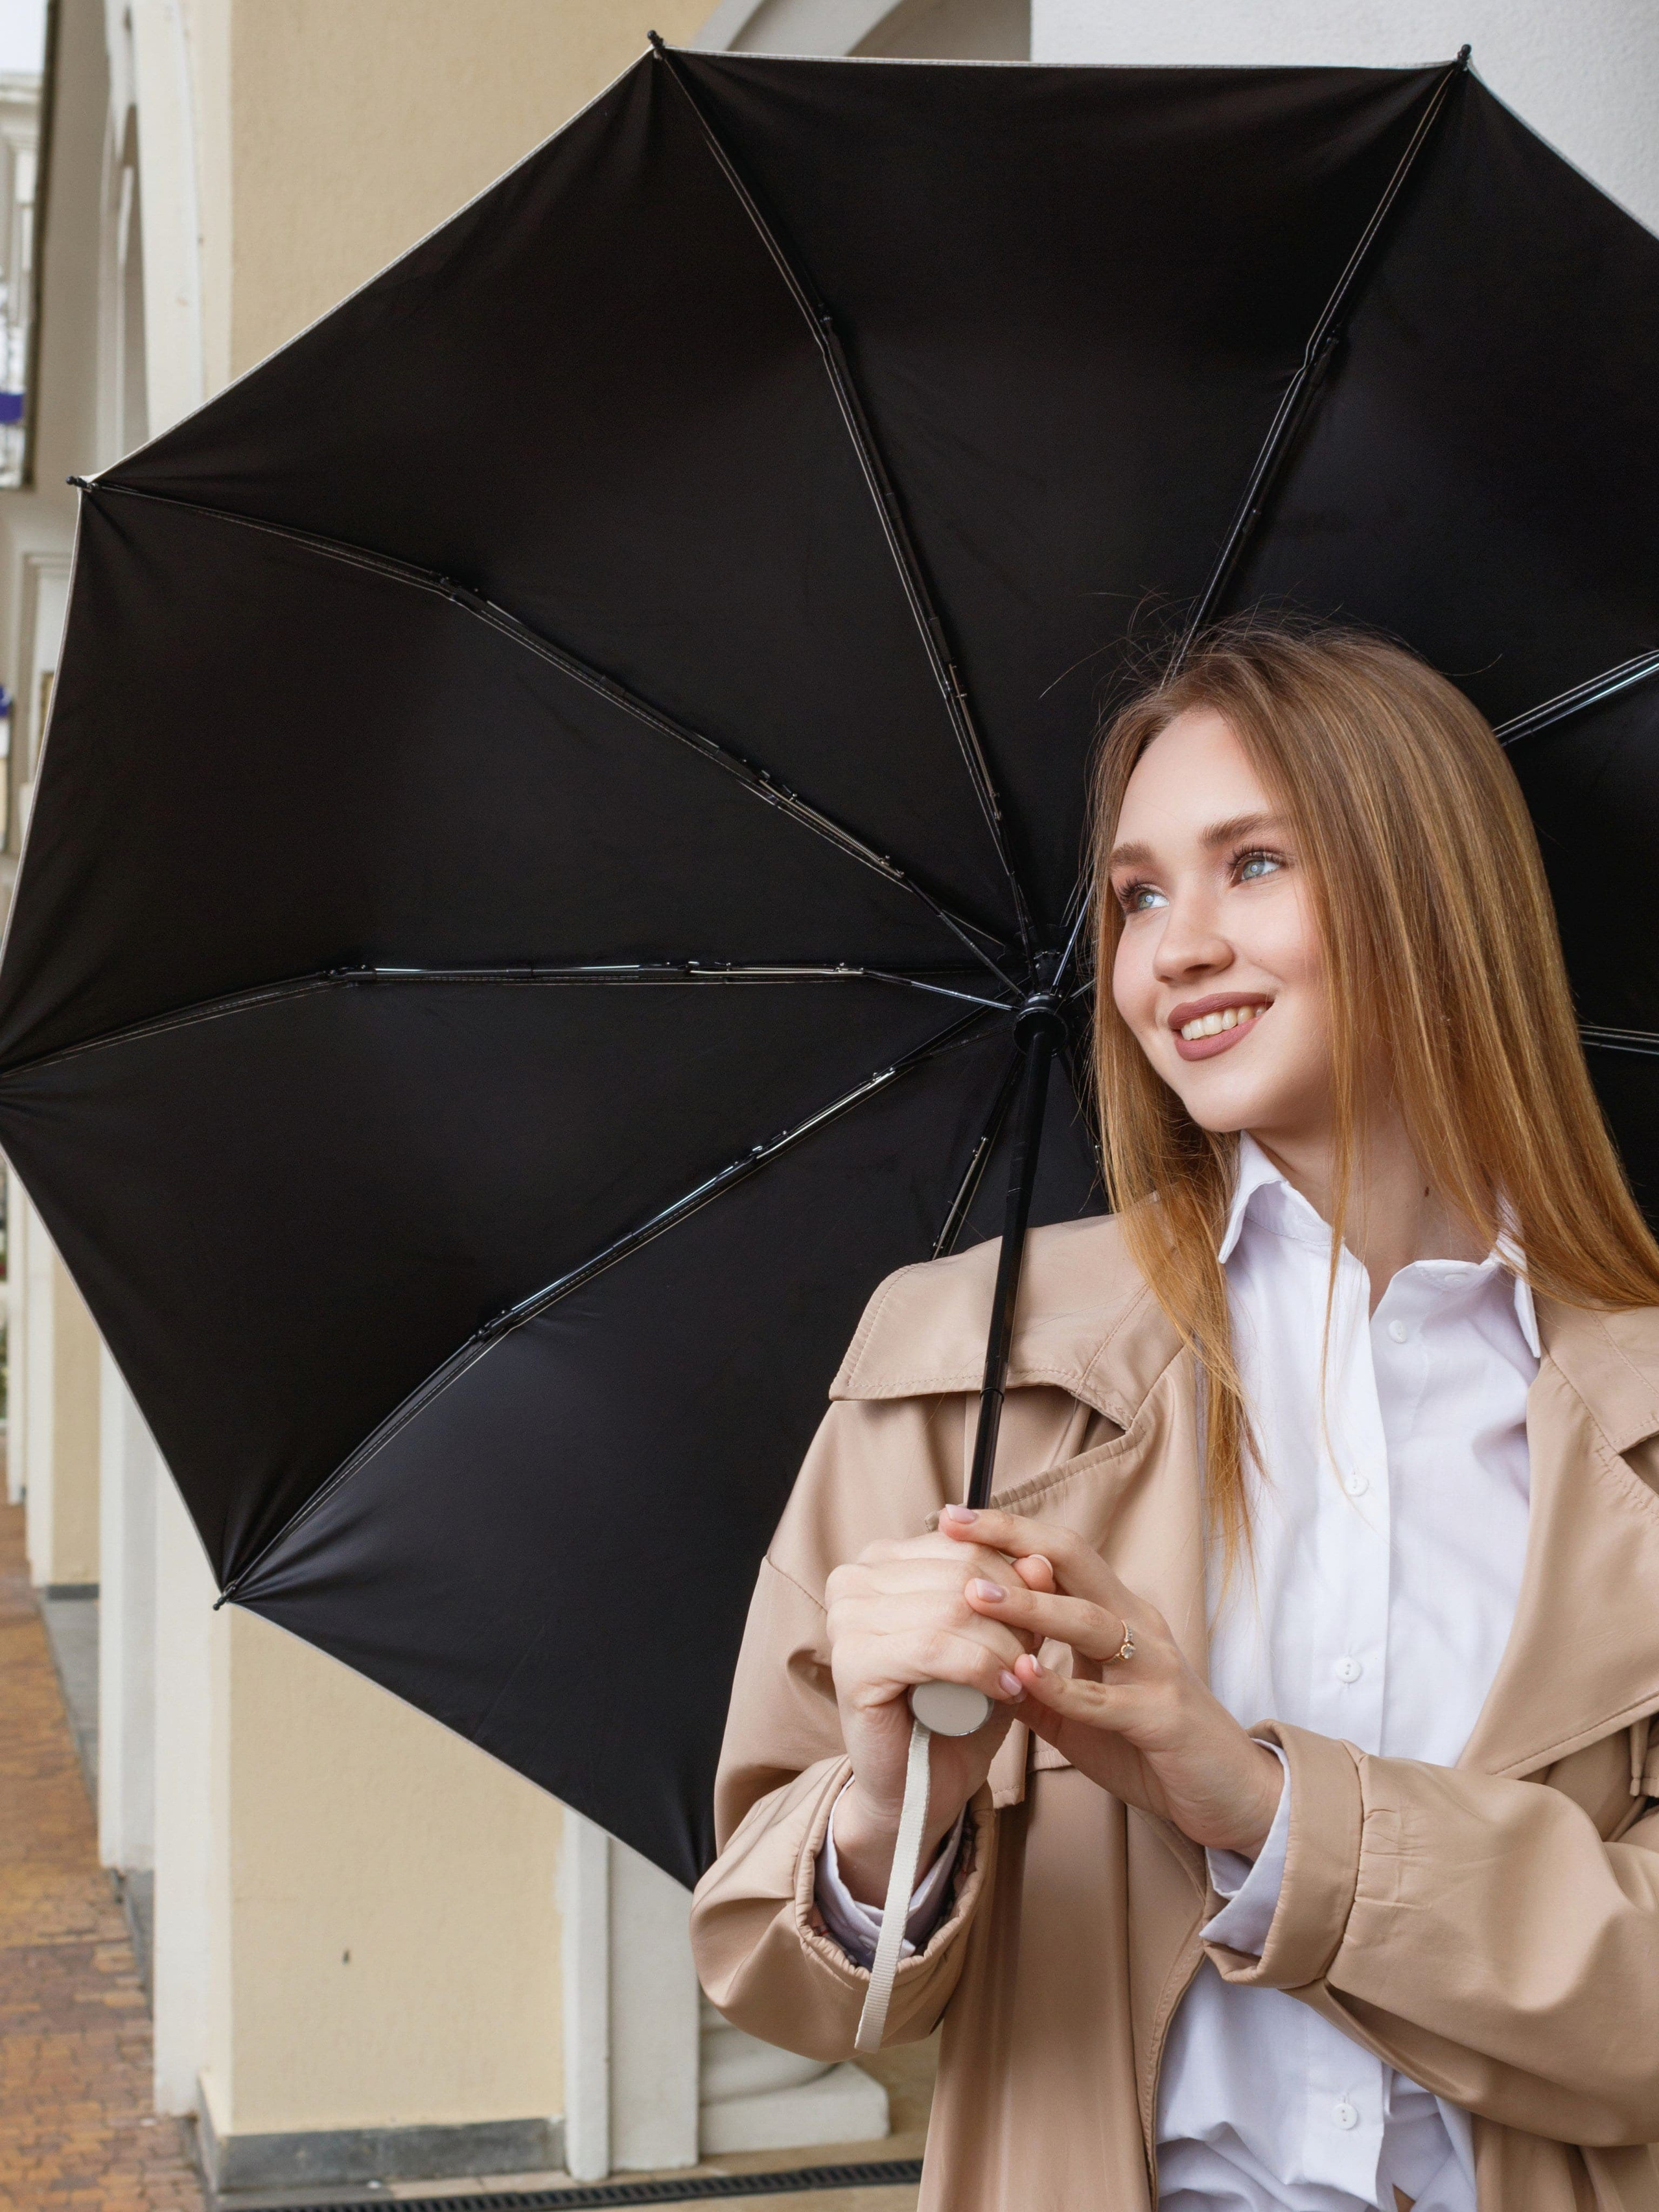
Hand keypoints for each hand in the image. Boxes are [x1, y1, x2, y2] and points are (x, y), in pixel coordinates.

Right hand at [824, 1530, 1055, 1903]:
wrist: (920, 1787)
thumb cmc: (957, 1709)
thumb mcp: (996, 1640)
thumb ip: (1015, 1598)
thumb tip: (1041, 1560)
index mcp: (880, 1560)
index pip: (966, 1544)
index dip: (1016, 1578)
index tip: (1043, 1616)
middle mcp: (853, 1580)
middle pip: (962, 1571)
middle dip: (1015, 1612)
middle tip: (1035, 1654)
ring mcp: (846, 1619)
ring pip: (953, 1607)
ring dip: (1004, 1645)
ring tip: (1023, 1676)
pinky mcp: (852, 1664)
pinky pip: (934, 1648)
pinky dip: (981, 1668)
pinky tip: (1005, 1690)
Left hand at [945, 1505, 1282, 1858]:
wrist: (1232, 1797)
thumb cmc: (1152, 1748)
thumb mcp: (1082, 1712)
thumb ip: (1035, 1686)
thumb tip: (973, 1668)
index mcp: (1118, 1615)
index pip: (1061, 1555)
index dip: (1009, 1532)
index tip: (953, 1519)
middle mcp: (1139, 1626)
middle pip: (1076, 1560)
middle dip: (1013, 1539)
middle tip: (956, 1527)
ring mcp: (1155, 1668)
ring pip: (1090, 1620)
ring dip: (1030, 1606)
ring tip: (974, 1596)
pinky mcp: (1163, 1718)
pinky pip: (1106, 1698)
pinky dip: (1063, 1686)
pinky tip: (1022, 1674)